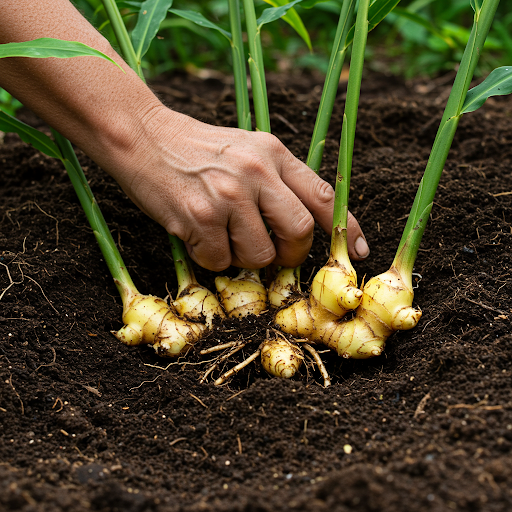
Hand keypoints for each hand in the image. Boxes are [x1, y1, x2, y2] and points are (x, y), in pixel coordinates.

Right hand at [109, 107, 368, 270]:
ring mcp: (228, 195)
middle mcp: (256, 172)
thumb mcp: (247, 149)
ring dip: (244, 259)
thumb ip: (278, 180)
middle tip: (275, 256)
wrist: (143, 136)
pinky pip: (220, 261)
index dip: (348, 227)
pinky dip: (212, 259)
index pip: (324, 196)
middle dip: (291, 255)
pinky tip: (198, 237)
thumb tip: (305, 225)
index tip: (358, 251)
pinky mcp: (199, 217)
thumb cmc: (197, 149)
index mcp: (274, 153)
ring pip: (259, 255)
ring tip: (224, 238)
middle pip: (298, 232)